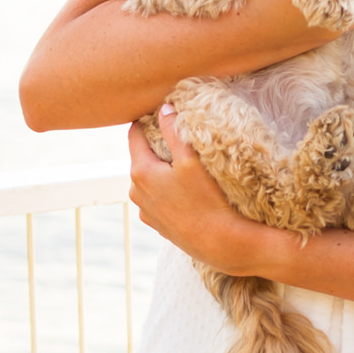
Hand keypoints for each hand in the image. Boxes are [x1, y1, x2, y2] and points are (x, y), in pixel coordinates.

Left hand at [127, 107, 271, 273]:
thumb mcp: (191, 160)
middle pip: (142, 158)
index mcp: (140, 172)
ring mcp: (145, 210)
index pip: (134, 135)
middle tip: (179, 141)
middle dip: (156, 148)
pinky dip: (166, 192)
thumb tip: (163, 108)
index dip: (147, 121)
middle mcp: (136, 191)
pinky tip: (186, 194)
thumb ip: (174, 131)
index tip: (162, 114)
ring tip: (184, 169)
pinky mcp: (156, 224)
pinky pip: (157, 199)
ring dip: (162, 171)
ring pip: (149, 180)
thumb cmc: (206, 200)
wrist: (219, 244)